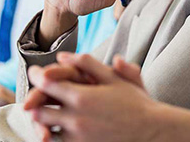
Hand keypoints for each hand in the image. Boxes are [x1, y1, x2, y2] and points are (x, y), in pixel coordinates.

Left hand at [25, 53, 155, 141]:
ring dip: (41, 121)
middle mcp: (75, 120)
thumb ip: (87, 64)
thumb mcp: (114, 78)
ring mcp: (77, 139)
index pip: (46, 84)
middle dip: (35, 101)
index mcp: (81, 98)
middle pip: (38, 110)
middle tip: (36, 95)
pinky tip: (57, 128)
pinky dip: (54, 135)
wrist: (155, 134)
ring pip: (45, 130)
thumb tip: (62, 56)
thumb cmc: (136, 104)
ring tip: (43, 113)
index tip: (35, 72)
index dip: (36, 76)